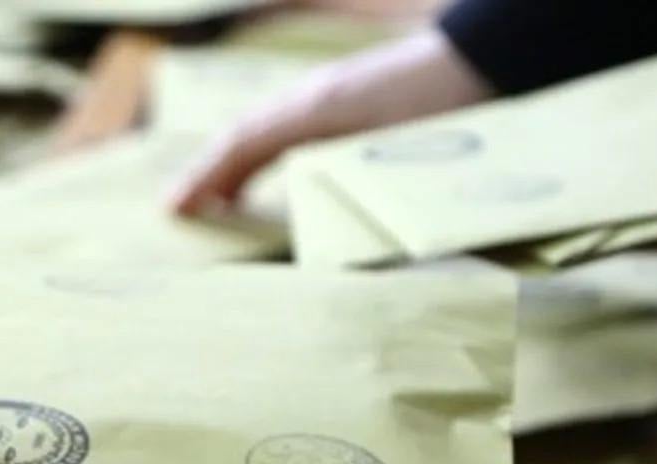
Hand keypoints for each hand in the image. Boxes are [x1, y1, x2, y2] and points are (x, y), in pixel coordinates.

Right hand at [168, 30, 491, 215]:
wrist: (483, 62)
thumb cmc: (433, 100)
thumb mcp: (374, 137)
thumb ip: (322, 166)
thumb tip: (270, 206)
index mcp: (311, 109)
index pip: (240, 143)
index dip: (204, 176)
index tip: (174, 207)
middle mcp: (315, 101)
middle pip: (244, 135)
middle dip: (208, 171)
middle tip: (181, 209)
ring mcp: (334, 101)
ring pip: (267, 131)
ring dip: (236, 165)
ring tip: (219, 201)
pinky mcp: (357, 110)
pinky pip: (293, 132)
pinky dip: (270, 156)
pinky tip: (278, 175)